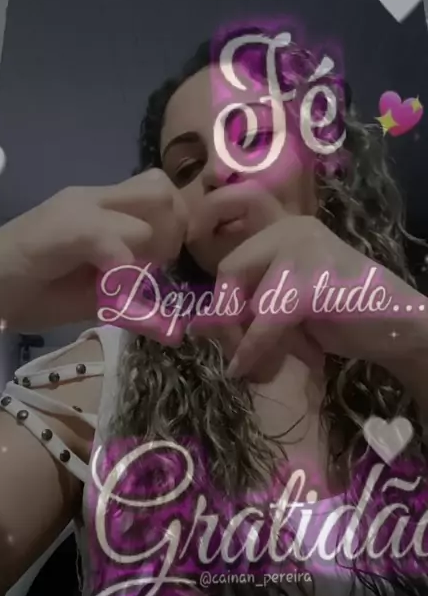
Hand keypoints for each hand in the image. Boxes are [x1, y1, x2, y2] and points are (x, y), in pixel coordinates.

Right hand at [0, 170, 186, 335]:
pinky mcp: (61, 227)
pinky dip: (124, 266)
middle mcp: (94, 197)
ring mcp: (77, 207)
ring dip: (154, 245)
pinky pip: (112, 235)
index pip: (160, 193)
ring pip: (151, 202)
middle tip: (155, 269)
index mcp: (102, 208)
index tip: (162, 268)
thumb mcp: (92, 294)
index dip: (175, 229)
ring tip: (131, 278)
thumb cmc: (30, 292)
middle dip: (174, 231)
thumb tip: (166, 305)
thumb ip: (129, 290)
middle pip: (162, 187)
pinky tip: (112, 290)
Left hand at [188, 183, 421, 380]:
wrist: (398, 327)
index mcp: (284, 227)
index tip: (212, 314)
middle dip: (225, 317)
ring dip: (241, 339)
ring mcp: (303, 251)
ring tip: (253, 365)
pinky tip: (248, 368)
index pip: (230, 249)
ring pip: (245, 298)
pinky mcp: (309, 283)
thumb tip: (198, 326)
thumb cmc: (344, 313)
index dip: (217, 280)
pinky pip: (264, 321)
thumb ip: (250, 304)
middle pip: (230, 270)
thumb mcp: (287, 302)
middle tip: (233, 353)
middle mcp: (291, 229)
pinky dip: (253, 349)